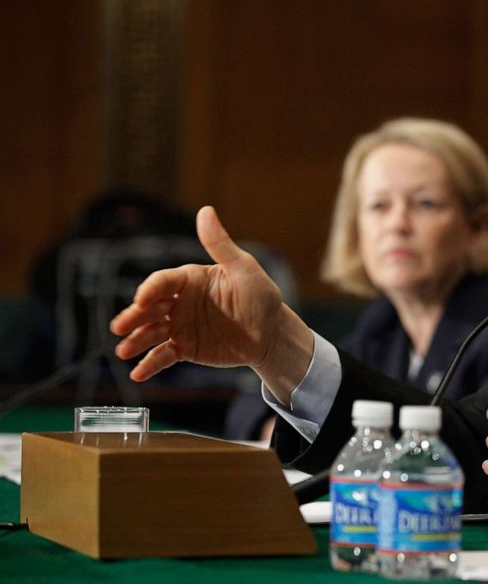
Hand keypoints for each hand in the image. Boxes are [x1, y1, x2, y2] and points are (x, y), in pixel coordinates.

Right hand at [109, 206, 311, 400]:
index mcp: (190, 279)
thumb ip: (220, 245)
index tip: (142, 300)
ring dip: (136, 341)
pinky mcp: (185, 347)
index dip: (150, 290)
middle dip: (133, 317)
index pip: (163, 281)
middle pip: (149, 308)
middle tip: (120, 327)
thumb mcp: (244, 269)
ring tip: (123, 351)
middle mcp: (179, 301)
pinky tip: (139, 373)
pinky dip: (150, 364)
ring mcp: (180, 325)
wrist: (271, 334)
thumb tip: (205, 210)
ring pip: (151, 332)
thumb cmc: (260, 297)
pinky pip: (163, 355)